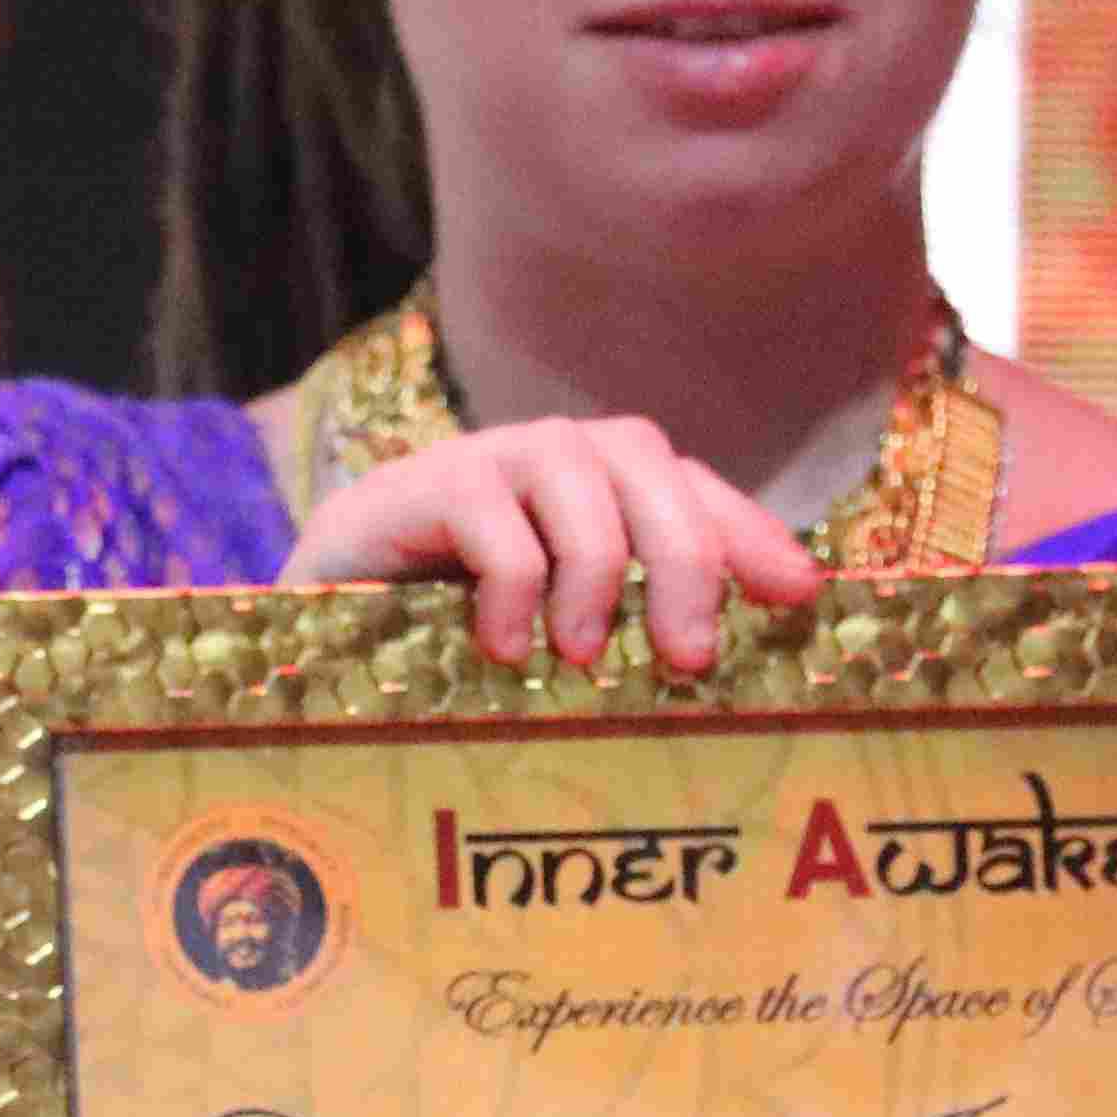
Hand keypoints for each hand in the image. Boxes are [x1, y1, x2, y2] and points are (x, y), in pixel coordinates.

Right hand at [287, 413, 826, 679]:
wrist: (316, 621)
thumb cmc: (452, 643)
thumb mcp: (558, 642)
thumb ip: (634, 632)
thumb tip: (737, 659)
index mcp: (600, 489)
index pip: (694, 488)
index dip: (751, 534)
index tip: (800, 599)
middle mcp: (554, 458)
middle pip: (649, 465)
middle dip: (685, 557)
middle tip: (690, 657)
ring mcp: (486, 460)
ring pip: (576, 473)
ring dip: (595, 570)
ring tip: (582, 658)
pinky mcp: (420, 484)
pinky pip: (491, 515)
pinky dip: (512, 586)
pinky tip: (499, 649)